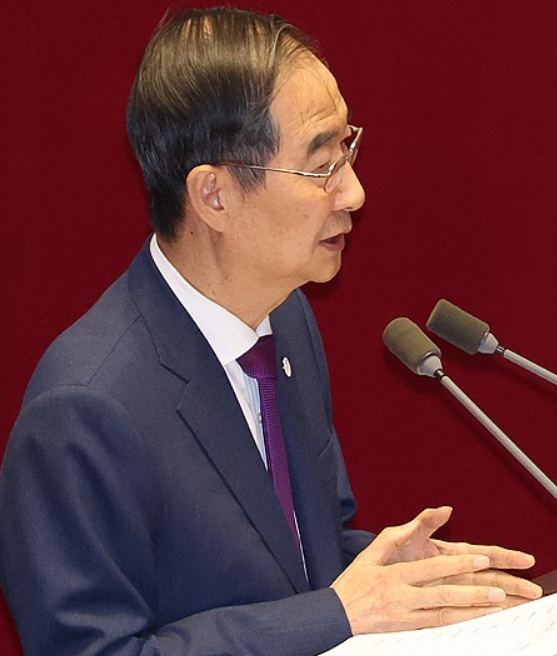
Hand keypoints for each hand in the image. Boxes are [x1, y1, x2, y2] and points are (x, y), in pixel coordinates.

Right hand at [331, 509, 541, 634]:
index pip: (432, 569)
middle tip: (498, 589)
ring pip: (445, 615)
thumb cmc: (355, 581)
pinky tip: (476, 619)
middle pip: (443, 594)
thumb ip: (395, 536)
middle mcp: (403, 597)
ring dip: (473, 611)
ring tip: (496, 606)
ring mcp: (407, 616)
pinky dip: (460, 623)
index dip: (458, 565)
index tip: (480, 559)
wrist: (338, 615)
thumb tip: (415, 522)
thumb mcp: (369, 552)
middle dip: (473, 592)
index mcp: (394, 576)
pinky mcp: (410, 629)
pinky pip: (440, 626)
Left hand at [388, 507, 541, 608]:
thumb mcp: (405, 535)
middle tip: (533, 590)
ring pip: (480, 593)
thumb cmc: (387, 557)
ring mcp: (446, 588)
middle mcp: (451, 571)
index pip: (481, 553)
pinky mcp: (437, 604)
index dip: (503, 556)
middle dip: (512, 582)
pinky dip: (480, 612)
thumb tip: (444, 509)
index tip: (524, 559)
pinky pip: (463, 609)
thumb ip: (425, 522)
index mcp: (446, 553)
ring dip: (502, 598)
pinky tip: (495, 616)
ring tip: (524, 604)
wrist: (367, 580)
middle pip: (488, 577)